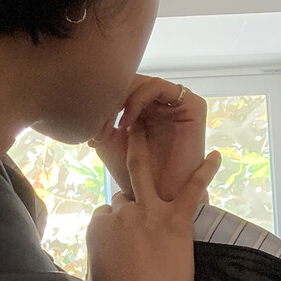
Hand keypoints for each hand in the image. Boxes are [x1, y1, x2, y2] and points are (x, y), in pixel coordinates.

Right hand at [87, 121, 221, 280]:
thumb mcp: (95, 273)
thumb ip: (99, 254)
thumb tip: (105, 254)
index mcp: (98, 228)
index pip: (106, 213)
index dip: (115, 224)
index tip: (123, 238)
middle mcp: (122, 213)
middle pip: (123, 194)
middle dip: (126, 195)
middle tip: (126, 179)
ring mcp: (149, 212)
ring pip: (142, 176)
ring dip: (141, 150)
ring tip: (144, 130)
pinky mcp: (176, 219)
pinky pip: (192, 188)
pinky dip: (205, 171)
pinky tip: (215, 156)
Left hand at [90, 76, 210, 204]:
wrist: (159, 198)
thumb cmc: (135, 176)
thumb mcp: (109, 145)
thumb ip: (99, 122)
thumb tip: (88, 105)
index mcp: (144, 107)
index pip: (119, 89)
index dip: (101, 104)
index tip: (89, 132)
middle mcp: (161, 102)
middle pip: (129, 82)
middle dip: (109, 102)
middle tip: (98, 128)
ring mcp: (176, 102)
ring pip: (141, 82)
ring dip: (120, 101)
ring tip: (111, 127)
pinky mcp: (192, 105)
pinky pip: (158, 87)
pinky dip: (137, 100)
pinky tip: (126, 122)